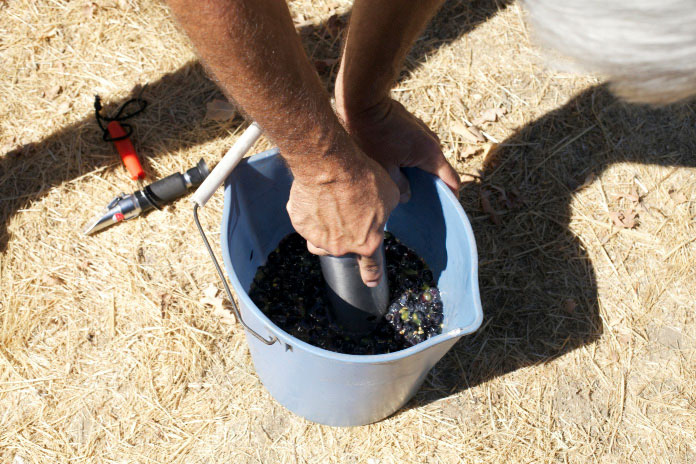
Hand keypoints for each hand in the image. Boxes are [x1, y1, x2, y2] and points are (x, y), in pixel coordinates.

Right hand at [286, 146, 399, 286]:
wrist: (330, 166)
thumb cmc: (364, 179)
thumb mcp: (390, 195)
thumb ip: (389, 209)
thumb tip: (395, 204)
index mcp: (367, 244)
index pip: (371, 266)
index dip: (372, 275)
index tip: (371, 281)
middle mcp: (340, 247)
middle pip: (342, 250)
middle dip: (345, 237)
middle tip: (347, 215)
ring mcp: (317, 238)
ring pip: (320, 243)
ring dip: (325, 234)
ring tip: (329, 212)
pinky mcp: (300, 223)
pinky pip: (306, 223)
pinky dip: (310, 213)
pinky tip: (316, 196)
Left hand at [336, 97, 459, 198]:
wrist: (365, 102)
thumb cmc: (373, 135)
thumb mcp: (385, 168)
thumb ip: (399, 186)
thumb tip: (407, 196)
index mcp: (430, 154)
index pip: (451, 180)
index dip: (452, 196)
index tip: (448, 209)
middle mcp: (432, 142)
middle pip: (438, 170)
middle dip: (431, 187)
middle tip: (420, 203)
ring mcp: (424, 133)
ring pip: (426, 159)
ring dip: (420, 172)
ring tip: (406, 187)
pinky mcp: (414, 127)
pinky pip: (418, 149)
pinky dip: (413, 161)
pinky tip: (398, 169)